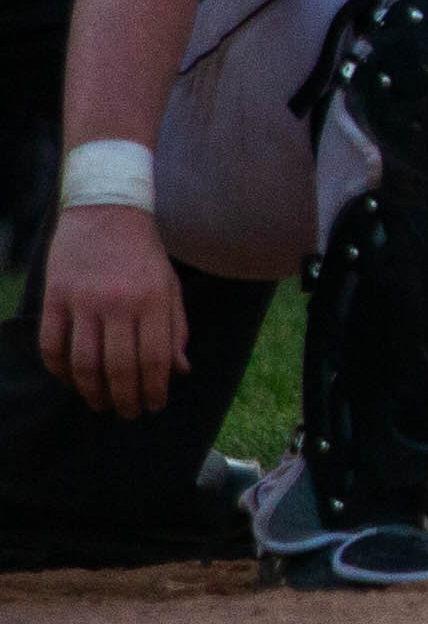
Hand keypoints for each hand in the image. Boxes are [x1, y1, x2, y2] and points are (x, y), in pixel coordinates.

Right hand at [36, 200, 183, 420]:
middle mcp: (118, 303)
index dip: (154, 389)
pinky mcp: (55, 297)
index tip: (154, 405)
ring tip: (100, 404)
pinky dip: (59, 369)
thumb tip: (180, 371)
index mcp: (153, 300)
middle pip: (118, 367)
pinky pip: (52, 344)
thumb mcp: (170, 286)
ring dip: (92, 391)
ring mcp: (83, 301)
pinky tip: (70, 381)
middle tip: (127, 413)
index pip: (154, 359)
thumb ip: (176, 328)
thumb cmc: (144, 254)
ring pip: (83, 362)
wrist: (106, 210)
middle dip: (125, 398)